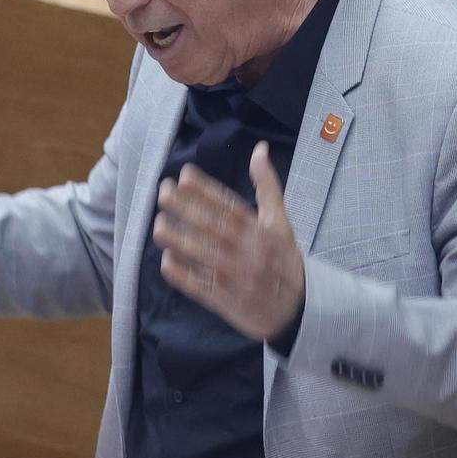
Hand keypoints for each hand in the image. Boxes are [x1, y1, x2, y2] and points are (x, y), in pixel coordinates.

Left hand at [153, 142, 304, 340]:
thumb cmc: (283, 258)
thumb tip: (259, 149)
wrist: (298, 308)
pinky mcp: (226, 301)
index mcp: (261, 231)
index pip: (231, 207)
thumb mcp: (281, 221)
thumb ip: (268, 186)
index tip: (184, 175)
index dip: (206, 190)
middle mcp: (248, 252)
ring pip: (206, 256)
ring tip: (159, 224)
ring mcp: (237, 277)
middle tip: (163, 192)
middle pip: (215, 227)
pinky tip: (166, 261)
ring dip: (181, 240)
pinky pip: (202, 288)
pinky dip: (184, 276)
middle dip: (187, 209)